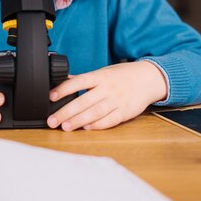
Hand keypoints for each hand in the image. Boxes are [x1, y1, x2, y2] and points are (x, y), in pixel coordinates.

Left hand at [46, 61, 166, 130]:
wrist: (148, 78)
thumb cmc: (122, 76)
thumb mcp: (103, 72)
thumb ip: (85, 79)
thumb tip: (63, 81)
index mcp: (100, 76)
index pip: (80, 81)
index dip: (65, 88)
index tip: (51, 96)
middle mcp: (108, 88)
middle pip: (84, 101)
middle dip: (66, 112)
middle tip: (53, 120)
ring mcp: (117, 100)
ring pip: (96, 112)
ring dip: (79, 121)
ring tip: (65, 127)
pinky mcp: (125, 112)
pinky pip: (110, 120)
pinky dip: (98, 125)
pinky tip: (86, 128)